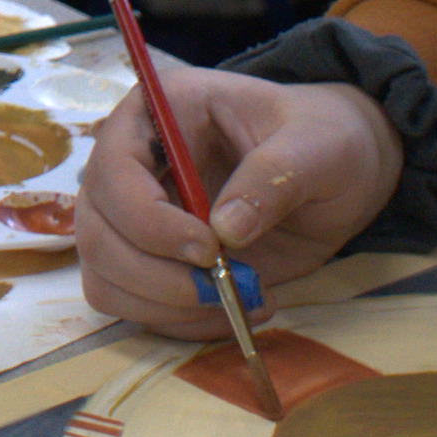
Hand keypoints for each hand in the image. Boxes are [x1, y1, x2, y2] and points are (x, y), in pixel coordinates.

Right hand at [69, 66, 393, 332]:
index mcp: (159, 113)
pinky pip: (137, 307)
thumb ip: (275, 176)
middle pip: (97, 233)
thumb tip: (226, 230)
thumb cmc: (325, 140)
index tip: (208, 248)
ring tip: (237, 299)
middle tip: (223, 286)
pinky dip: (181, 322)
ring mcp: (135, 219)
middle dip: (155, 276)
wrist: (339, 175)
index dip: (147, 218)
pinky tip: (234, 309)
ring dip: (166, 305)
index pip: (113, 169)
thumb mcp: (319, 146)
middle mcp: (132, 166)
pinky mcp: (153, 264)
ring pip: (105, 278)